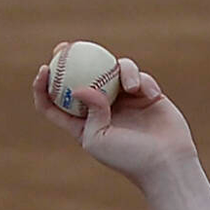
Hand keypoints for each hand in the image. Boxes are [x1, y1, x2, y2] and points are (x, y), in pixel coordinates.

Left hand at [30, 50, 196, 183]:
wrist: (166, 163)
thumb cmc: (129, 158)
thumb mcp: (98, 140)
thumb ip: (88, 112)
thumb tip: (80, 87)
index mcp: (84, 125)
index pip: (56, 104)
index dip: (44, 88)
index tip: (45, 70)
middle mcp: (102, 110)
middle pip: (81, 79)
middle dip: (69, 60)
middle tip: (63, 47)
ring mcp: (124, 100)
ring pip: (113, 70)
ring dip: (121, 70)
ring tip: (131, 85)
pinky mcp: (145, 94)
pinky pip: (138, 77)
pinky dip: (142, 81)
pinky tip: (150, 95)